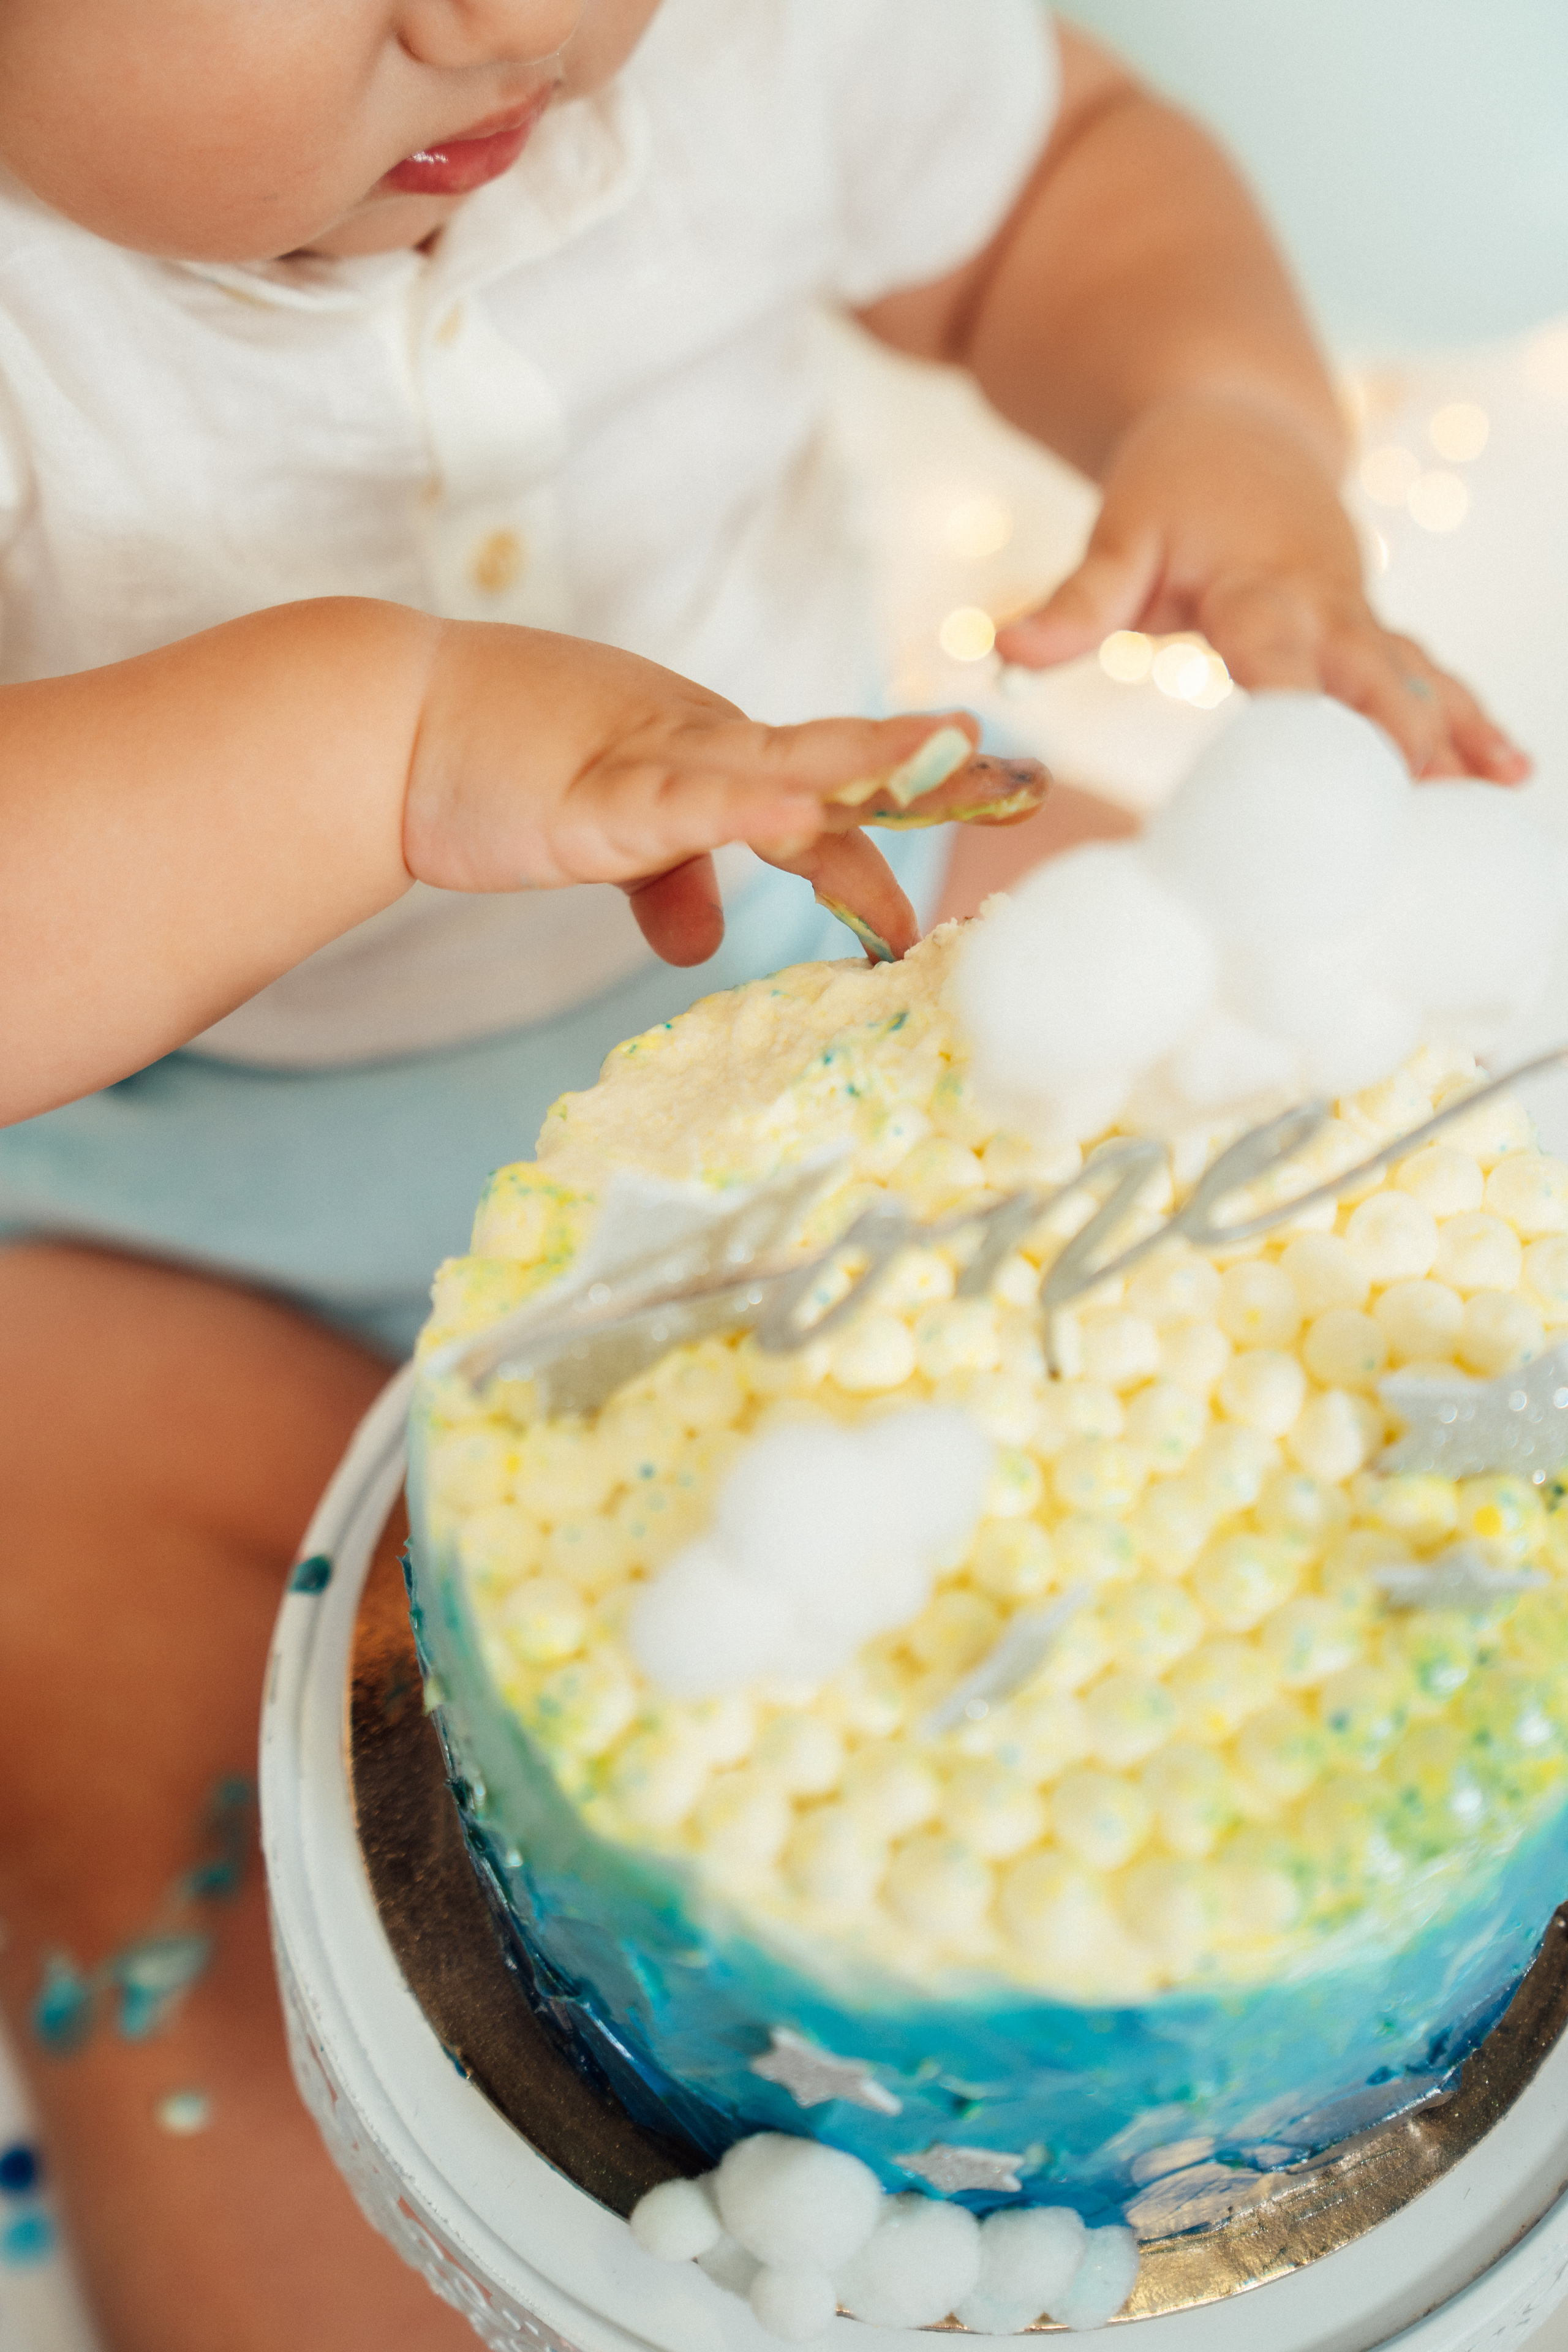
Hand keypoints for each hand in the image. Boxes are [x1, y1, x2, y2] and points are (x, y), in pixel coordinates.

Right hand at [405, 624, 1046, 965]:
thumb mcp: (598, 832)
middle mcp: (690, 740)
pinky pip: (680, 804)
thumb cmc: (490, 767)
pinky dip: (742, 804)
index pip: (814, 789)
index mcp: (699, 748)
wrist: (388, 724)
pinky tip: (799, 807)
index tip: (964, 844)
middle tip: (1014, 775)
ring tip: (942, 760)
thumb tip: (698, 948)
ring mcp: (644, 763)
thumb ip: (660, 884)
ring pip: (772, 761)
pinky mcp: (591, 798)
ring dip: (860, 763)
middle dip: (918, 769)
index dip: (887, 816)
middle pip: (825, 757)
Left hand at [994, 393, 1529, 785]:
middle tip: (1419, 797)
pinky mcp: (1373, 631)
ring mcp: (1357, 617)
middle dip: (1395, 732)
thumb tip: (1005, 648)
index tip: (1310, 759)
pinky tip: (1506, 770)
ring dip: (1455, 731)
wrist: (1241, 429)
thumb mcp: (1118, 535)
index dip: (1294, 698)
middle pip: (1366, 670)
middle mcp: (1320, 601)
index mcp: (1253, 583)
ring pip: (1415, 675)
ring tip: (1495, 788)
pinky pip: (1428, 676)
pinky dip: (1468, 719)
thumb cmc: (1172, 489)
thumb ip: (1075, 602)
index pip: (1274, 649)